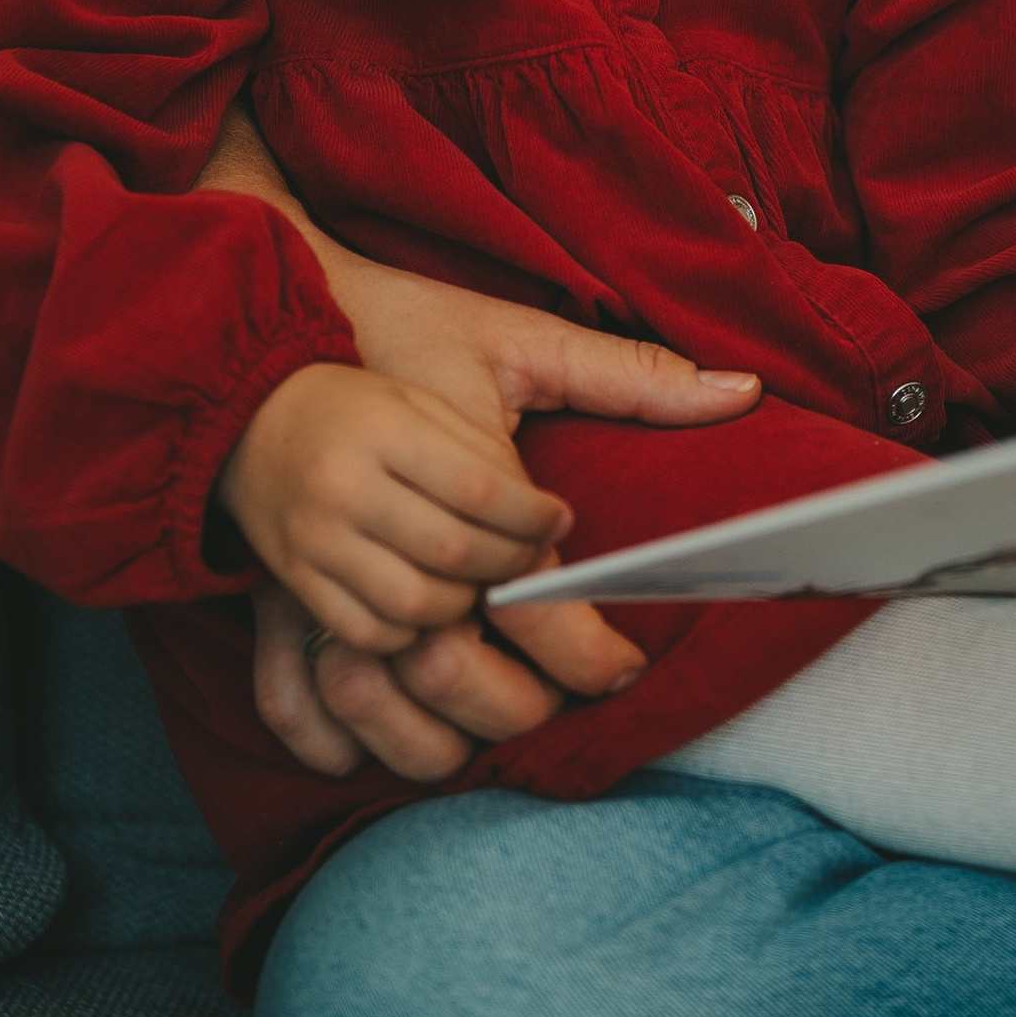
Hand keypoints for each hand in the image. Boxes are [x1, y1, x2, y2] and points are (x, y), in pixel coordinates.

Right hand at [204, 103, 758, 772]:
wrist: (272, 353)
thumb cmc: (407, 330)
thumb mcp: (515, 338)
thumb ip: (627, 375)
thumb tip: (744, 390)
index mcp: (410, 430)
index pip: (506, 526)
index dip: (563, 573)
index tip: (601, 587)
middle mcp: (353, 494)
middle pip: (459, 599)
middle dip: (531, 646)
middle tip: (601, 671)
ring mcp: (312, 546)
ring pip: (408, 642)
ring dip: (469, 671)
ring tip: (530, 676)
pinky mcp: (286, 584)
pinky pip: (345, 664)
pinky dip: (395, 686)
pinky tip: (444, 683)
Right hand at [217, 359, 572, 656]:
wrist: (249, 422)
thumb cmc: (355, 408)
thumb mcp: (420, 401)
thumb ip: (482, 453)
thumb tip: (549, 518)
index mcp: (383, 429)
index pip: (480, 489)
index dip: (532, 516)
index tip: (558, 520)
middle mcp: (344, 488)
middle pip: (453, 551)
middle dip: (509, 563)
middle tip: (528, 557)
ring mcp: (315, 541)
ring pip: (416, 603)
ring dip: (464, 604)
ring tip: (478, 580)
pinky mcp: (297, 582)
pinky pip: (369, 634)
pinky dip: (411, 631)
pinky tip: (428, 603)